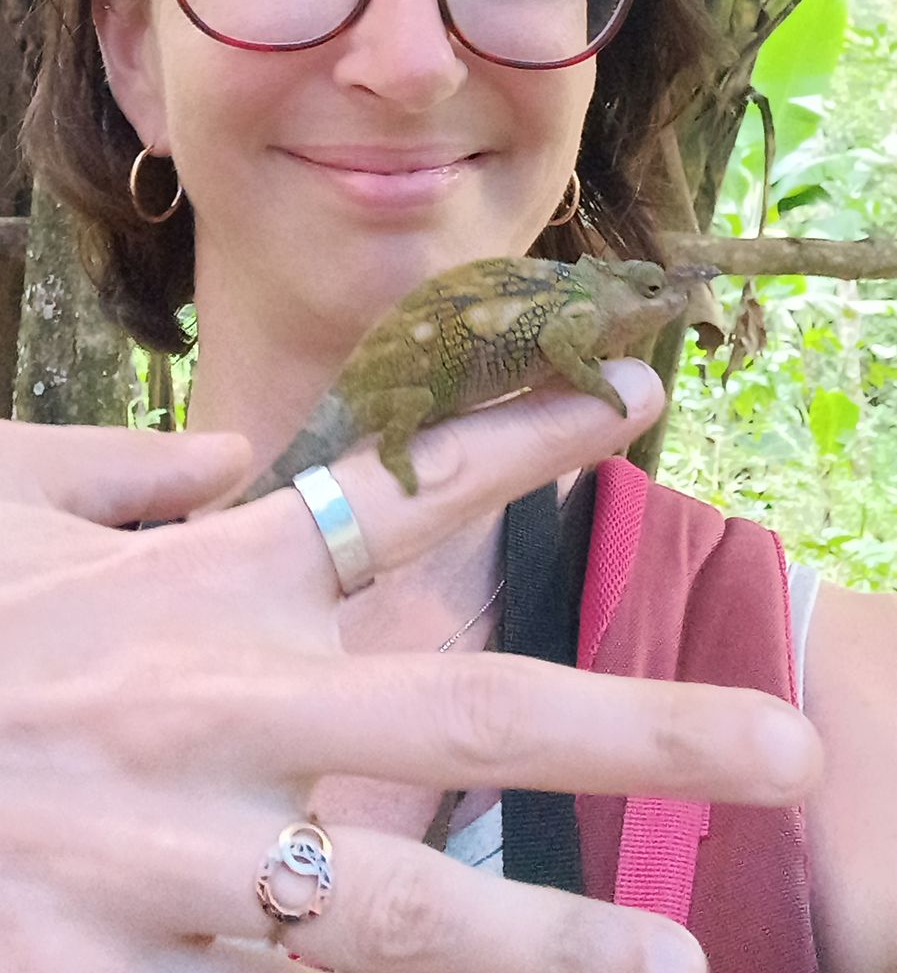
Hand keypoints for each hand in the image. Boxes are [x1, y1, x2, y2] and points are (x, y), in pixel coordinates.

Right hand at [0, 372, 820, 971]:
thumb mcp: (3, 496)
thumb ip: (124, 470)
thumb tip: (231, 454)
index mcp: (198, 584)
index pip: (398, 490)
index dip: (527, 438)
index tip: (642, 395)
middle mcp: (214, 713)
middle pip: (457, 714)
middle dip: (631, 726)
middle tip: (782, 743)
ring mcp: (169, 858)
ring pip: (393, 907)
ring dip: (543, 940)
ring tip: (676, 965)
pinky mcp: (103, 969)